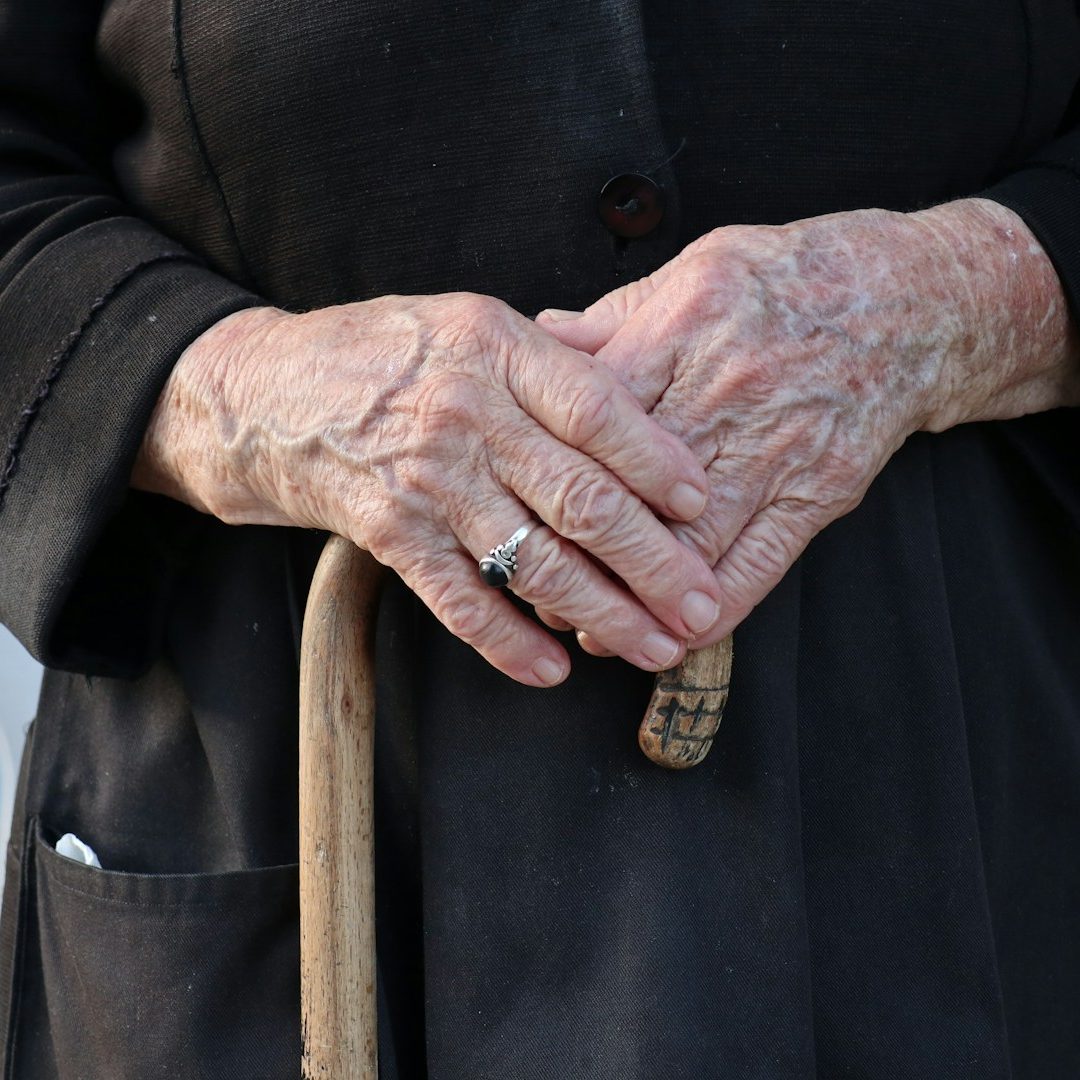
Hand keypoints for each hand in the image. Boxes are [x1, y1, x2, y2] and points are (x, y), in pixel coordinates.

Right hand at [133, 293, 724, 684]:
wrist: (259, 392)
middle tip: (702, 608)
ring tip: (652, 648)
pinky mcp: (389, 531)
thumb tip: (636, 385)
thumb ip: (546, 354)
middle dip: (654, 563)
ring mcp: (427, 476)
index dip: (660, 464)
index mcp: (497, 347)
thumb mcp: (465, 322)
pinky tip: (552, 669)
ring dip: (602, 614)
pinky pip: (460, 598)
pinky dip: (507, 641)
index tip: (704, 508)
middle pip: (583, 499)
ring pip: (534, 559)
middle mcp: (468, 411)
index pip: (601, 410)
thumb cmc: (378, 354)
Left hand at [539, 198, 1079, 648]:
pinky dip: (714, 609)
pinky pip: (758, 564)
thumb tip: (541, 332)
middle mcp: (720, 396)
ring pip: (688, 543)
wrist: (905, 302)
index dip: (547, 476)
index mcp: (677, 332)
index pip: (589, 422)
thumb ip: (613, 317)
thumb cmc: (784, 279)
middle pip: (630, 493)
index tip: (512, 514)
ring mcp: (772, 449)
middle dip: (577, 554)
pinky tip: (675, 637)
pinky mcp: (816, 491)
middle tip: (535, 591)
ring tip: (596, 632)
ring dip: (636, 599)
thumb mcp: (690, 271)